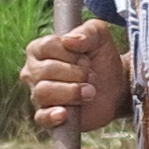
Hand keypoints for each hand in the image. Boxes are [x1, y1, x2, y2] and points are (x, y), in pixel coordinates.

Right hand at [25, 20, 132, 134]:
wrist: (116, 87)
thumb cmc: (101, 59)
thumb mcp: (100, 36)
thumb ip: (87, 31)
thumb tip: (69, 40)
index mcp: (40, 49)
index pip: (47, 46)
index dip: (71, 53)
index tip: (86, 58)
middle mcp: (33, 72)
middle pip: (46, 70)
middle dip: (76, 73)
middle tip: (91, 76)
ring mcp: (38, 95)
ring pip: (43, 92)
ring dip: (72, 92)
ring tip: (90, 92)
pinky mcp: (46, 116)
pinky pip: (41, 117)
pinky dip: (52, 116)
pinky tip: (65, 113)